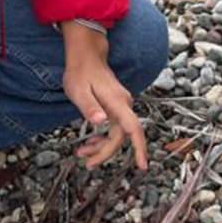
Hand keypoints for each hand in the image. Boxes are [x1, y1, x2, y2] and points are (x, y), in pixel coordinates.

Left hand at [61, 24, 147, 169]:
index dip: (139, 148)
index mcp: (117, 103)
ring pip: (116, 135)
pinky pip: (113, 128)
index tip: (142, 165)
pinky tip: (90, 143)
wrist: (87, 56)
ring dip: (101, 148)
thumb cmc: (81, 72)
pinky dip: (102, 139)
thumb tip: (100, 121)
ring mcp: (121, 106)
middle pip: (120, 137)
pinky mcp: (116, 107)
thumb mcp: (79, 91)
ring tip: (83, 154)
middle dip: (105, 153)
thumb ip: (89, 107)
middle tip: (87, 163)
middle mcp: (123, 105)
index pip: (133, 129)